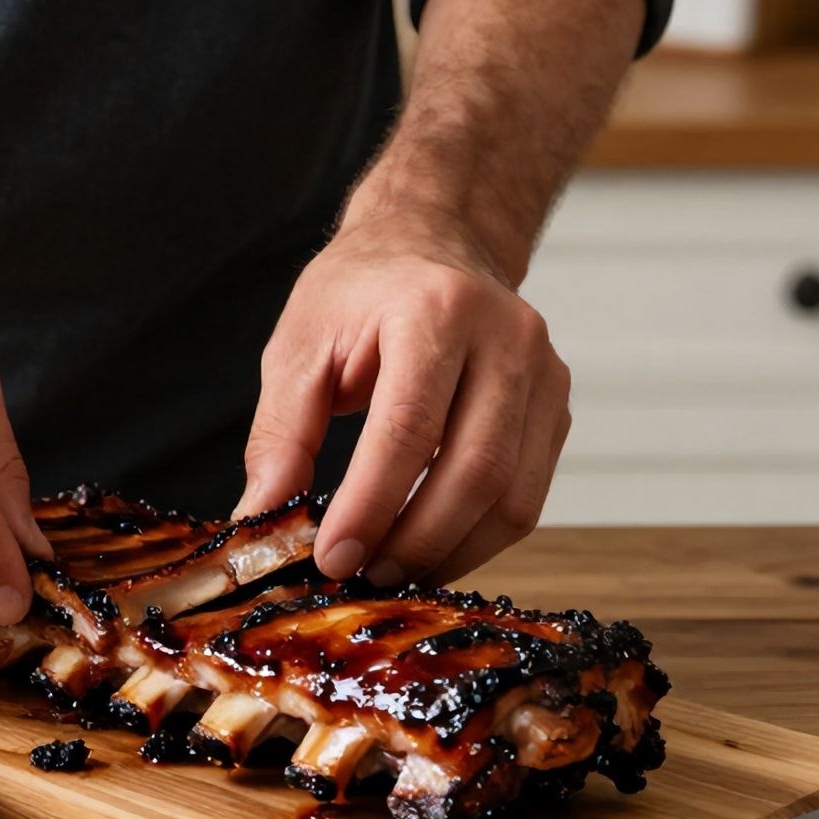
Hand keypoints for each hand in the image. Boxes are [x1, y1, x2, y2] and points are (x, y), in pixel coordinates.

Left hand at [235, 211, 570, 585]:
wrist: (429, 241)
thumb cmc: (358, 293)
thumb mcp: (297, 347)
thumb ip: (280, 434)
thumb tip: (262, 518)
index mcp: (435, 310)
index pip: (409, 429)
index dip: (371, 505)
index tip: (331, 558)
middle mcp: (507, 337)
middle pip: (476, 471)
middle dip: (415, 541)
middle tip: (360, 577)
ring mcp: (544, 373)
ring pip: (513, 497)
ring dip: (450, 552)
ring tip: (389, 572)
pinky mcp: (556, 407)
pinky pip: (527, 496)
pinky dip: (477, 538)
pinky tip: (427, 550)